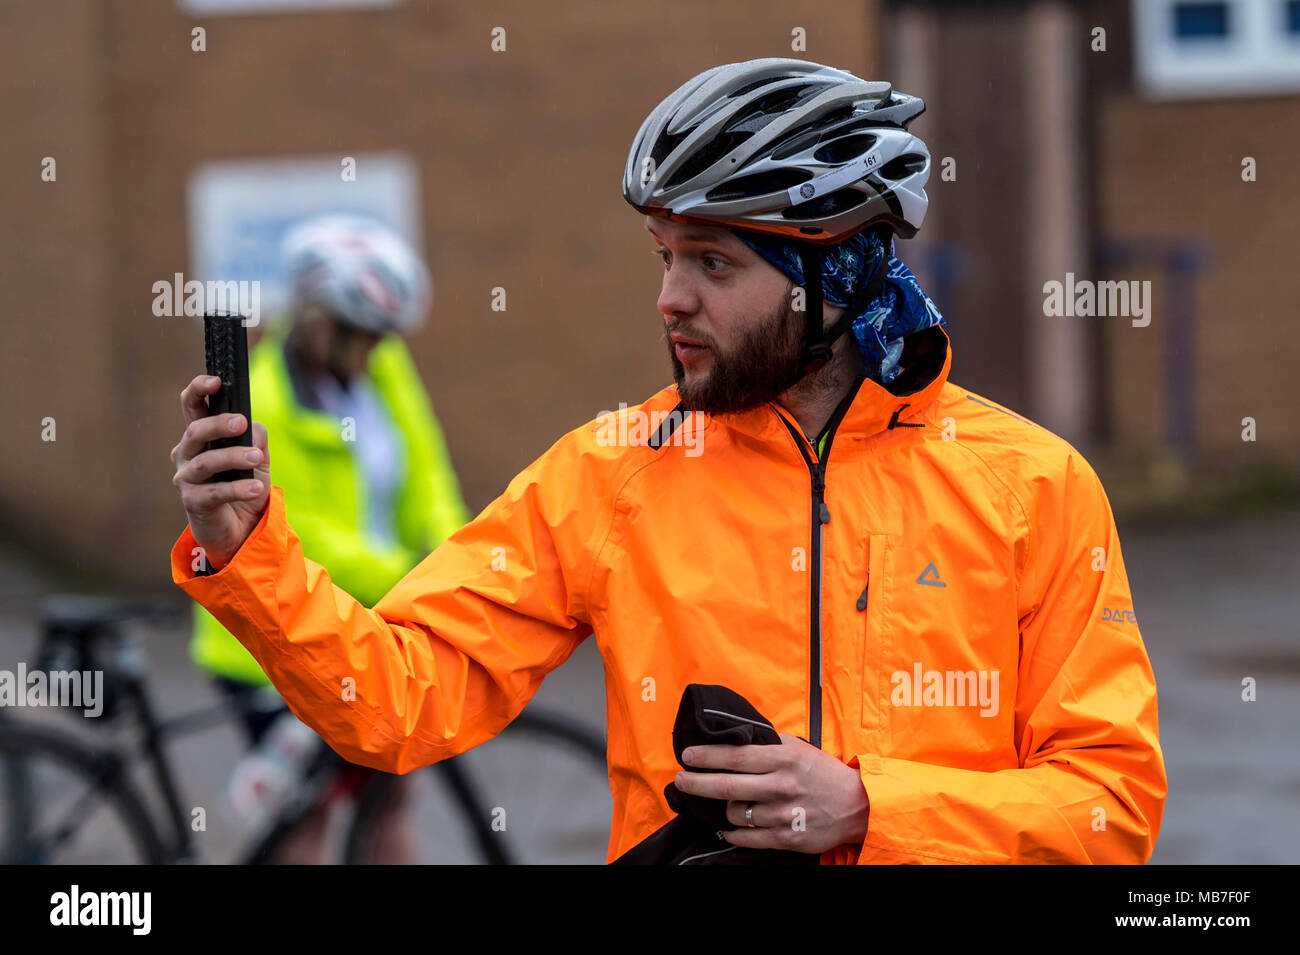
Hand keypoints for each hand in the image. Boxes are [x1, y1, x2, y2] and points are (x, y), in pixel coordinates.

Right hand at [171, 374, 270, 570]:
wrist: (242, 529)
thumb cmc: (245, 486)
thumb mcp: (258, 459)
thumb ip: (256, 440)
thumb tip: (254, 429)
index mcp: (201, 437)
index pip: (192, 407)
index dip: (198, 390)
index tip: (216, 381)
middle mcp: (187, 454)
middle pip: (195, 431)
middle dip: (218, 424)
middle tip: (242, 423)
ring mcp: (186, 479)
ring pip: (206, 462)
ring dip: (233, 457)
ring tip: (256, 459)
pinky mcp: (193, 503)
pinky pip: (215, 492)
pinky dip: (237, 488)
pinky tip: (257, 488)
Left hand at [673, 732, 869, 853]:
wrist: (858, 806)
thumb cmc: (824, 774)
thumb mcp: (799, 749)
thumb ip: (768, 744)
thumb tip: (734, 737)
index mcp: (784, 759)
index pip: (735, 756)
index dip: (707, 756)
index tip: (687, 755)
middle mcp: (781, 786)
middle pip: (727, 787)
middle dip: (697, 782)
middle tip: (680, 779)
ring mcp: (783, 815)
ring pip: (735, 813)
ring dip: (722, 808)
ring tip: (722, 801)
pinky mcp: (786, 838)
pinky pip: (746, 837)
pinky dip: (732, 832)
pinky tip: (728, 826)